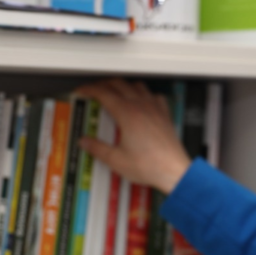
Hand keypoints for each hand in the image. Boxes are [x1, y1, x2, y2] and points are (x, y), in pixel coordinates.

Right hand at [76, 79, 191, 193]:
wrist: (174, 170)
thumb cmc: (148, 166)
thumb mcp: (116, 160)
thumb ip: (97, 148)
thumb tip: (84, 141)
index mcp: (127, 113)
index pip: (103, 93)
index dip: (89, 89)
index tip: (82, 91)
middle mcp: (141, 106)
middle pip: (119, 84)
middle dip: (103, 84)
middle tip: (94, 91)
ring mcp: (155, 108)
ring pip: (137, 85)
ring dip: (123, 85)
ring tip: (115, 92)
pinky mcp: (165, 114)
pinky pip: (154, 95)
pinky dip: (144, 94)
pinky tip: (141, 101)